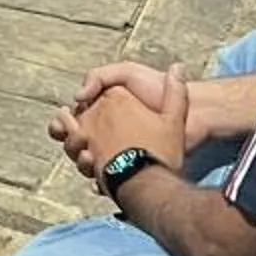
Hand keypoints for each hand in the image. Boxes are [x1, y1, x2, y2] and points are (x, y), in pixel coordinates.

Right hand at [51, 64, 189, 188]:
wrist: (191, 113)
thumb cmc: (158, 91)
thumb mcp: (127, 73)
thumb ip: (99, 76)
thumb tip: (77, 96)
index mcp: (103, 110)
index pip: (73, 120)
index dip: (63, 125)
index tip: (65, 125)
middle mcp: (107, 133)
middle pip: (75, 144)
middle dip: (71, 145)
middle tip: (79, 144)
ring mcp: (117, 153)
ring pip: (86, 164)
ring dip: (82, 163)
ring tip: (90, 158)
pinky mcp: (130, 170)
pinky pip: (107, 181)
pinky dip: (99, 182)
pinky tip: (101, 177)